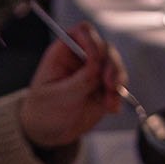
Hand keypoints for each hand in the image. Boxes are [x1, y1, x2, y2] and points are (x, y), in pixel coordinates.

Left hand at [19, 20, 124, 147]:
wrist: (49, 131)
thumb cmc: (45, 109)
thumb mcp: (59, 94)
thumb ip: (80, 80)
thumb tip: (99, 68)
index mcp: (65, 51)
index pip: (84, 32)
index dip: (93, 42)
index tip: (96, 60)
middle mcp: (82, 59)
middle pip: (106, 49)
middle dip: (111, 66)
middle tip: (110, 84)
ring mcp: (95, 74)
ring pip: (116, 68)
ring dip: (118, 83)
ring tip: (109, 102)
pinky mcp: (104, 90)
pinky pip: (119, 88)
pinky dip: (118, 98)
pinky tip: (110, 108)